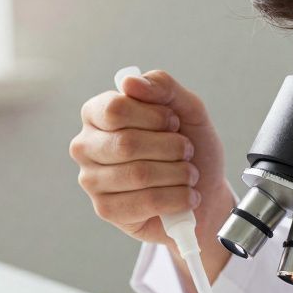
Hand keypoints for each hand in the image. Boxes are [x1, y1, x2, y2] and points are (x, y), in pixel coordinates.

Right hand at [72, 70, 235, 288]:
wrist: (206, 192)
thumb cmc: (190, 149)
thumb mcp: (187, 109)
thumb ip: (162, 87)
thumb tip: (129, 82)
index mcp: (97, 114)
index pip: (115, 109)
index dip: (155, 116)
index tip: (174, 123)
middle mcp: (86, 145)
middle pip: (126, 143)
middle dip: (171, 147)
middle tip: (186, 151)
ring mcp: (92, 180)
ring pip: (139, 174)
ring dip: (179, 173)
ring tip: (189, 174)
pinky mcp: (106, 210)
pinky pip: (146, 202)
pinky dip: (178, 198)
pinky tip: (187, 196)